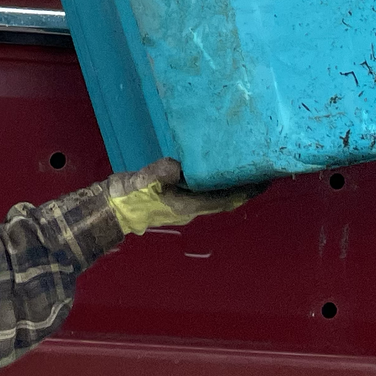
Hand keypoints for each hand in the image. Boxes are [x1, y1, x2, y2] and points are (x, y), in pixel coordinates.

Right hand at [106, 158, 264, 233]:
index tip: (263, 182)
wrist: (113, 207)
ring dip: (230, 188)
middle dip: (243, 190)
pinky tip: (215, 172)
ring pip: (215, 198)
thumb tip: (179, 166)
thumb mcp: (145, 181)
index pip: (224, 200)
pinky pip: (204, 193)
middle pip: (224, 200)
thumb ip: (162, 173)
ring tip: (244, 172)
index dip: (244, 193)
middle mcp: (191, 209)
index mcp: (188, 206)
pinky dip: (215, 184)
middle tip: (261, 174)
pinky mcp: (176, 199)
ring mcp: (184, 206)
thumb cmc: (130, 196)